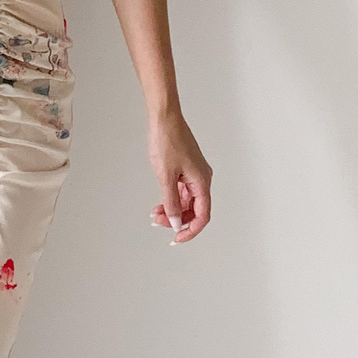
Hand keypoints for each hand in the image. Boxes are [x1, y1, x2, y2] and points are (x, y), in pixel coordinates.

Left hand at [147, 111, 211, 245]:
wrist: (164, 118)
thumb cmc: (167, 142)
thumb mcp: (166, 177)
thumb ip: (171, 202)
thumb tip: (175, 223)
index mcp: (202, 182)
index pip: (202, 216)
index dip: (190, 230)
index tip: (176, 238)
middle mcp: (202, 179)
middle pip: (194, 210)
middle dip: (177, 220)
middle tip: (158, 222)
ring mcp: (194, 174)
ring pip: (187, 201)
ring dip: (172, 210)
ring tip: (155, 214)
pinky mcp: (186, 169)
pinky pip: (182, 191)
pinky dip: (171, 198)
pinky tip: (159, 203)